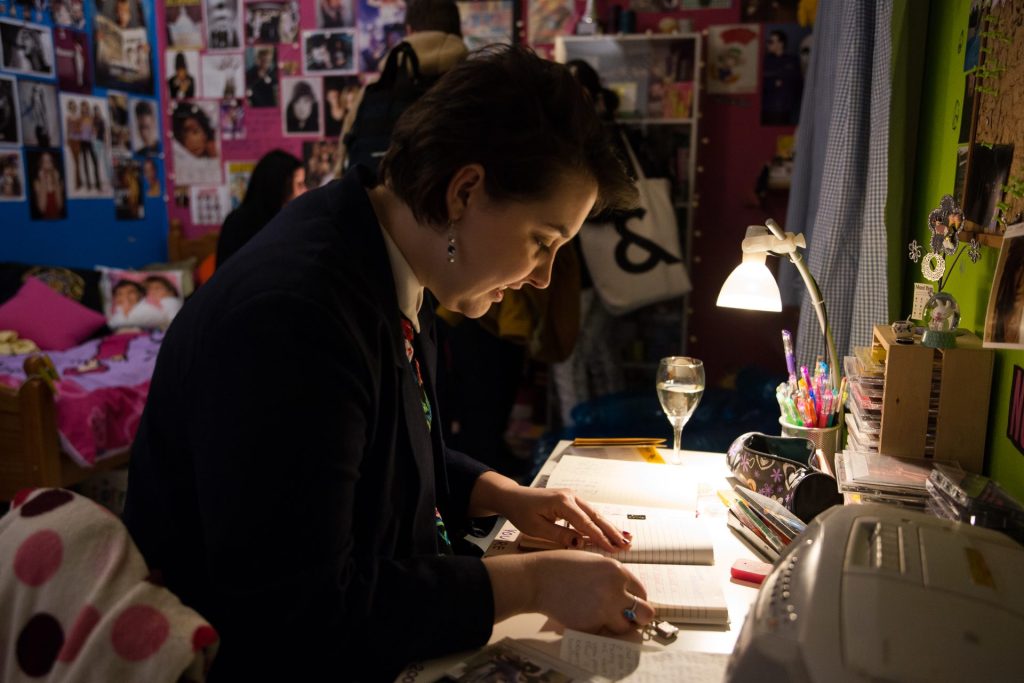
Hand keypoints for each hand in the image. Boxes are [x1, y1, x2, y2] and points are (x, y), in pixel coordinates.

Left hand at [470, 472, 629, 552]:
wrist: (514, 498)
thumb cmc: (522, 512)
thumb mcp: (537, 528)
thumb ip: (559, 535)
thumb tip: (580, 543)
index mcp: (562, 501)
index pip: (585, 523)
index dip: (599, 537)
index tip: (612, 549)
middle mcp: (571, 496)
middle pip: (596, 516)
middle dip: (612, 532)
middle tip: (626, 545)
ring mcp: (573, 496)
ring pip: (595, 514)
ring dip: (610, 528)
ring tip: (625, 540)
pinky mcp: (572, 500)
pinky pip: (589, 513)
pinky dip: (601, 523)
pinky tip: (611, 531)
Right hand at [484, 551, 654, 633]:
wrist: (538, 579)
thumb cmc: (562, 567)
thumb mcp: (594, 561)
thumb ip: (612, 576)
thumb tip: (625, 591)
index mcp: (617, 572)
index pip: (641, 591)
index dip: (636, 599)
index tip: (629, 603)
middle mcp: (615, 591)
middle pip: (645, 612)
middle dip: (639, 616)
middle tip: (628, 617)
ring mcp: (604, 610)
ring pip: (626, 627)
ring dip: (617, 625)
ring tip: (602, 618)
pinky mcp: (591, 625)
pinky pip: (602, 632)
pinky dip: (596, 628)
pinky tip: (583, 616)